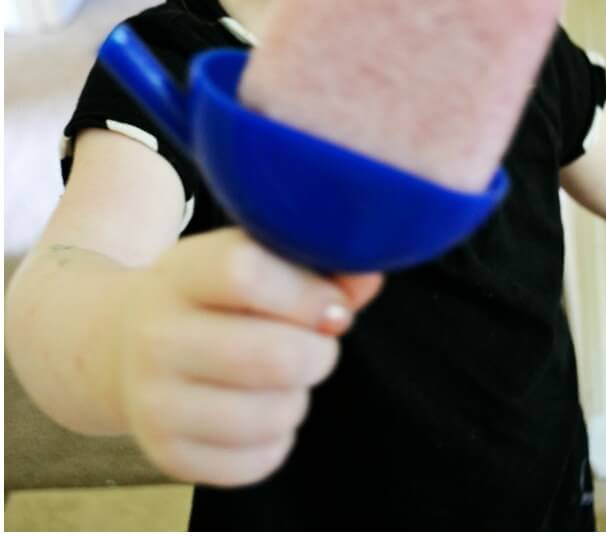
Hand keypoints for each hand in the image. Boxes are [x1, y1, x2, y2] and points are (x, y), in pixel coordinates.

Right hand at [116, 228, 381, 486]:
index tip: (334, 304)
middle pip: (275, 357)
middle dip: (320, 352)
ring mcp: (155, 402)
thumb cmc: (213, 294)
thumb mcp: (252, 258)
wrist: (124, 344)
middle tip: (315, 343)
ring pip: (274, 412)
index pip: (245, 274)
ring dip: (300, 395)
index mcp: (182, 273)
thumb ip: (316, 266)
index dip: (308, 292)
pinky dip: (279, 436)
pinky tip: (259, 406)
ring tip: (281, 376)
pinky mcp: (167, 455)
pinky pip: (260, 460)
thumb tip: (368, 278)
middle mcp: (157, 338)